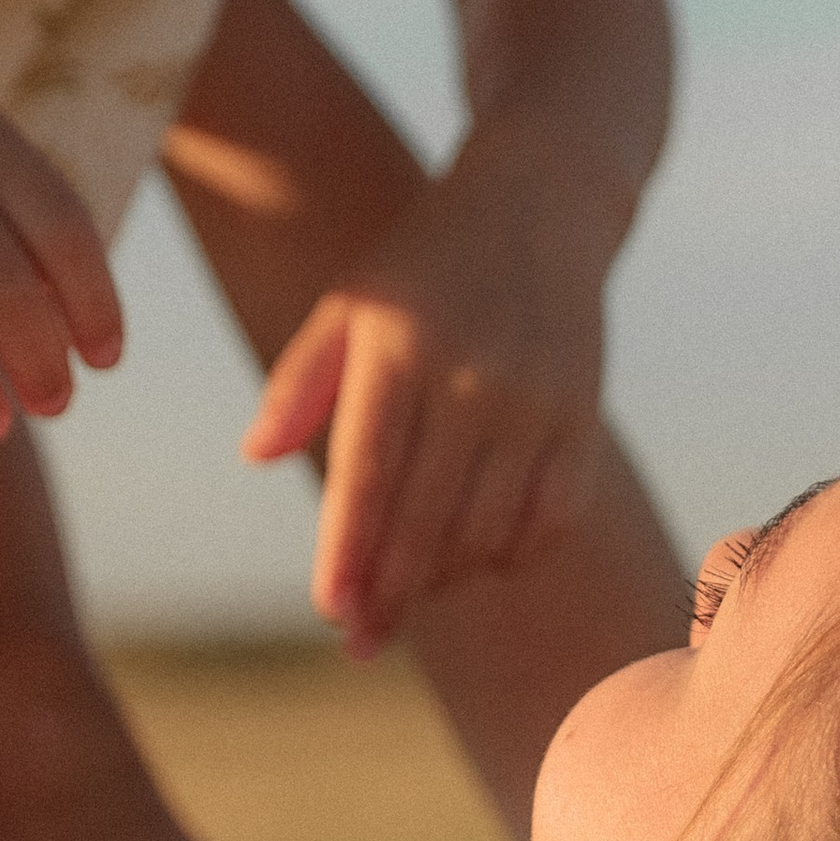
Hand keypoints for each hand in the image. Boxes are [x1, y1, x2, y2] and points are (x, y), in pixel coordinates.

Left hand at [240, 131, 611, 651]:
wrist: (542, 200)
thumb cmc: (426, 262)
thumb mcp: (349, 300)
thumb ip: (302, 381)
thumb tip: (256, 457)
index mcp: (400, 345)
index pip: (367, 473)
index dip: (348, 552)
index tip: (331, 613)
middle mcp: (473, 375)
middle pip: (425, 517)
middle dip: (389, 591)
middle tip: (360, 640)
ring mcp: (537, 398)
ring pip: (488, 529)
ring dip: (444, 576)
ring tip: (409, 589)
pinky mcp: (584, 413)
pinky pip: (552, 518)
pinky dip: (512, 554)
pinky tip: (478, 560)